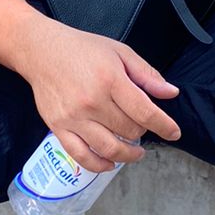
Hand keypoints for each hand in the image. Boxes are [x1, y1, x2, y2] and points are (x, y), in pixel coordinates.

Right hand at [21, 22, 180, 173]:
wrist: (41, 50)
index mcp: (110, 79)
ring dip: (127, 154)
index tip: (174, 132)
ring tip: (135, 151)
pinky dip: (99, 165)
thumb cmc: (81, 49)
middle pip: (129, 131)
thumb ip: (146, 75)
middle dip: (141, 131)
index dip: (164, 126)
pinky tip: (111, 163)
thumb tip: (170, 93)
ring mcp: (73, 117)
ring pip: (109, 149)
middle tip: (141, 125)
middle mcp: (91, 101)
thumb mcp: (120, 52)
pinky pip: (81, 156)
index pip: (145, 112)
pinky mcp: (58, 127)